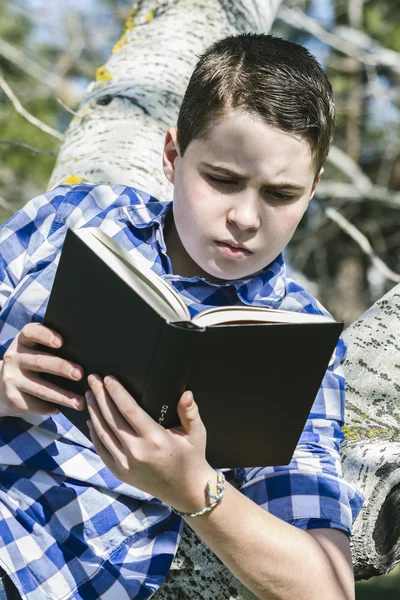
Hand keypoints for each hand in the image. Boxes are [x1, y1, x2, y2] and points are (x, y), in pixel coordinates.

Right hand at [0, 323, 84, 417]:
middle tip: (80, 374)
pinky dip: (50, 408)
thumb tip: (86, 352)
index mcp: (23, 341)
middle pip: (39, 361)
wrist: (4, 386)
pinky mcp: (13, 397)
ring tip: (80, 403)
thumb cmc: (32, 363)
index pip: (31, 332)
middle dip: (62, 368)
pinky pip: (34, 404)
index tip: (61, 342)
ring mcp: (11, 378)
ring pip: (40, 388)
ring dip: (62, 396)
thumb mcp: (36, 350)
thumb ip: (53, 347)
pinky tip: (62, 410)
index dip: (45, 336)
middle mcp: (14, 357)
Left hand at [86, 374, 215, 511]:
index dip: (116, 392)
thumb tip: (186, 394)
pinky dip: (94, 433)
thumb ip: (190, 412)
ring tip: (89, 395)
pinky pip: (101, 449)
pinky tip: (91, 419)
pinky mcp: (120, 472)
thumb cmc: (192, 458)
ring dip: (94, 412)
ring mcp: (125, 464)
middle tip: (92, 379)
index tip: (107, 378)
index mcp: (155, 439)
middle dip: (100, 396)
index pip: (129, 409)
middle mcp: (137, 452)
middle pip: (111, 418)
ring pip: (102, 433)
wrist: (186, 491)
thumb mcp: (196, 433)